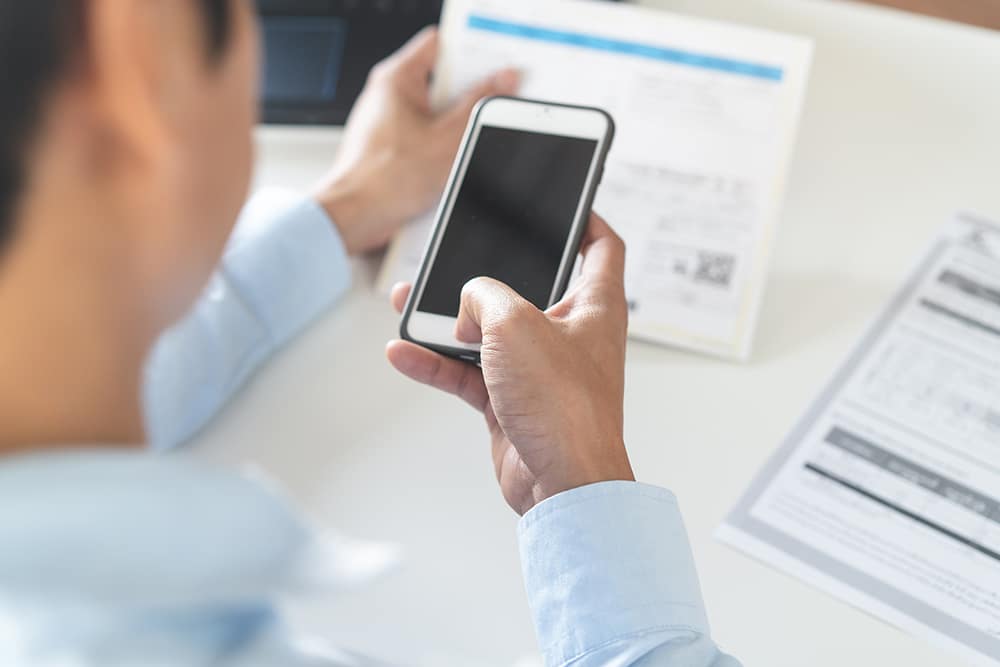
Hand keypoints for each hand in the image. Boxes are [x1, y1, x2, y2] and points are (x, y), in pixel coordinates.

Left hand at [314, 27, 518, 254]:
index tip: (494, 69)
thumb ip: (479, 105)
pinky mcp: (390, 147)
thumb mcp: (449, 138)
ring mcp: (387, 122)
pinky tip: (444, 165)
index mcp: (397, 79)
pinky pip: (423, 136)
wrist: (356, 217)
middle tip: (482, 113)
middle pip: (440, 80)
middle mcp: (388, 96)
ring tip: (456, 147)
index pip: (440, 43)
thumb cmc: (385, 180)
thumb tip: (502, 81)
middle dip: (465, 97)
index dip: (471, 52)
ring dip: (453, 128)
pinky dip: (439, 147)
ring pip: (434, 113)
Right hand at [386, 214, 634, 515]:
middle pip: (527, 289)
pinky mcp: (513, 402)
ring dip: (448, 321)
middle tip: (457, 259)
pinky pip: (469, 374)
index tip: (567, 205)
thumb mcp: (515, 324)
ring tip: (410, 303)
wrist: (562, 483)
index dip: (586, 221)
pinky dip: (437, 364)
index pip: (602, 248)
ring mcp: (540, 370)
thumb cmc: (563, 406)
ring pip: (488, 333)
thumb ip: (483, 296)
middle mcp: (570, 335)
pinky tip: (405, 353)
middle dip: (486, 275)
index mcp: (595, 306)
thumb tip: (466, 306)